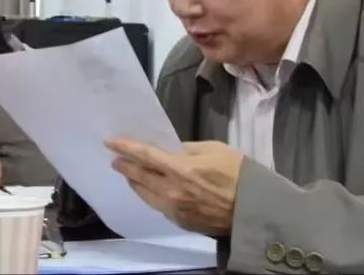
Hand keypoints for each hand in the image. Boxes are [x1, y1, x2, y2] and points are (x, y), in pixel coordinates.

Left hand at [105, 138, 243, 235]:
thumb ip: (188, 149)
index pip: (145, 156)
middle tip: (115, 159)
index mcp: (181, 169)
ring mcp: (174, 209)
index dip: (126, 148)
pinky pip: (158, 205)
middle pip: (139, 176)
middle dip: (125, 166)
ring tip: (128, 174)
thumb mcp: (214, 149)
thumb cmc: (237, 173)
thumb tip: (170, 150)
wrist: (253, 210)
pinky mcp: (180, 222)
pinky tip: (149, 189)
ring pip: (145, 194)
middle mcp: (172, 191)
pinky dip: (149, 195)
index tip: (110, 142)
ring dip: (134, 182)